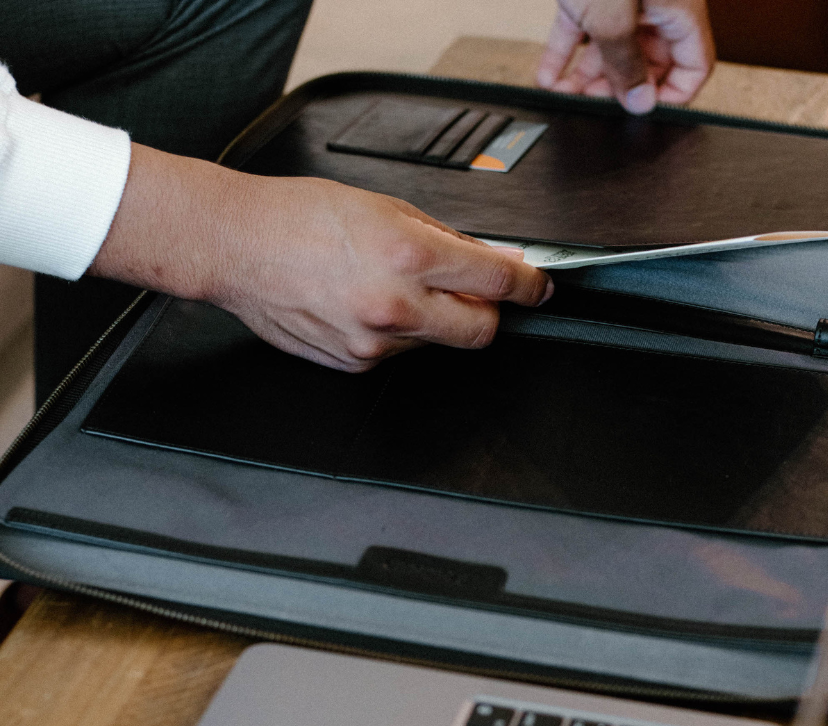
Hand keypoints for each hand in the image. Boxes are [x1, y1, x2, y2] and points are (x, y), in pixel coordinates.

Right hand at [90, 144, 552, 371]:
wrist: (236, 246)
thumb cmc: (299, 216)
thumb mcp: (384, 207)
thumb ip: (444, 240)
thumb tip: (490, 260)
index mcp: (407, 256)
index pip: (496, 282)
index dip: (528, 286)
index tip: (538, 288)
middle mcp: (395, 307)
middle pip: (480, 331)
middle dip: (487, 313)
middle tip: (472, 293)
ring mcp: (374, 344)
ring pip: (437, 343)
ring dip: (433, 320)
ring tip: (387, 286)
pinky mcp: (354, 364)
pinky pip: (399, 354)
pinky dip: (397, 333)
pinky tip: (363, 304)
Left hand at [537, 0, 714, 112]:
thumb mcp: (613, 18)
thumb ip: (627, 65)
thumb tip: (640, 103)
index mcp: (678, 8)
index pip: (695, 65)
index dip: (674, 95)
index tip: (646, 112)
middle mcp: (655, 4)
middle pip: (648, 61)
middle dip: (620, 88)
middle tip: (597, 105)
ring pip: (612, 49)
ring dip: (588, 77)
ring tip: (567, 95)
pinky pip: (582, 30)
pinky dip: (564, 54)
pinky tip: (549, 75)